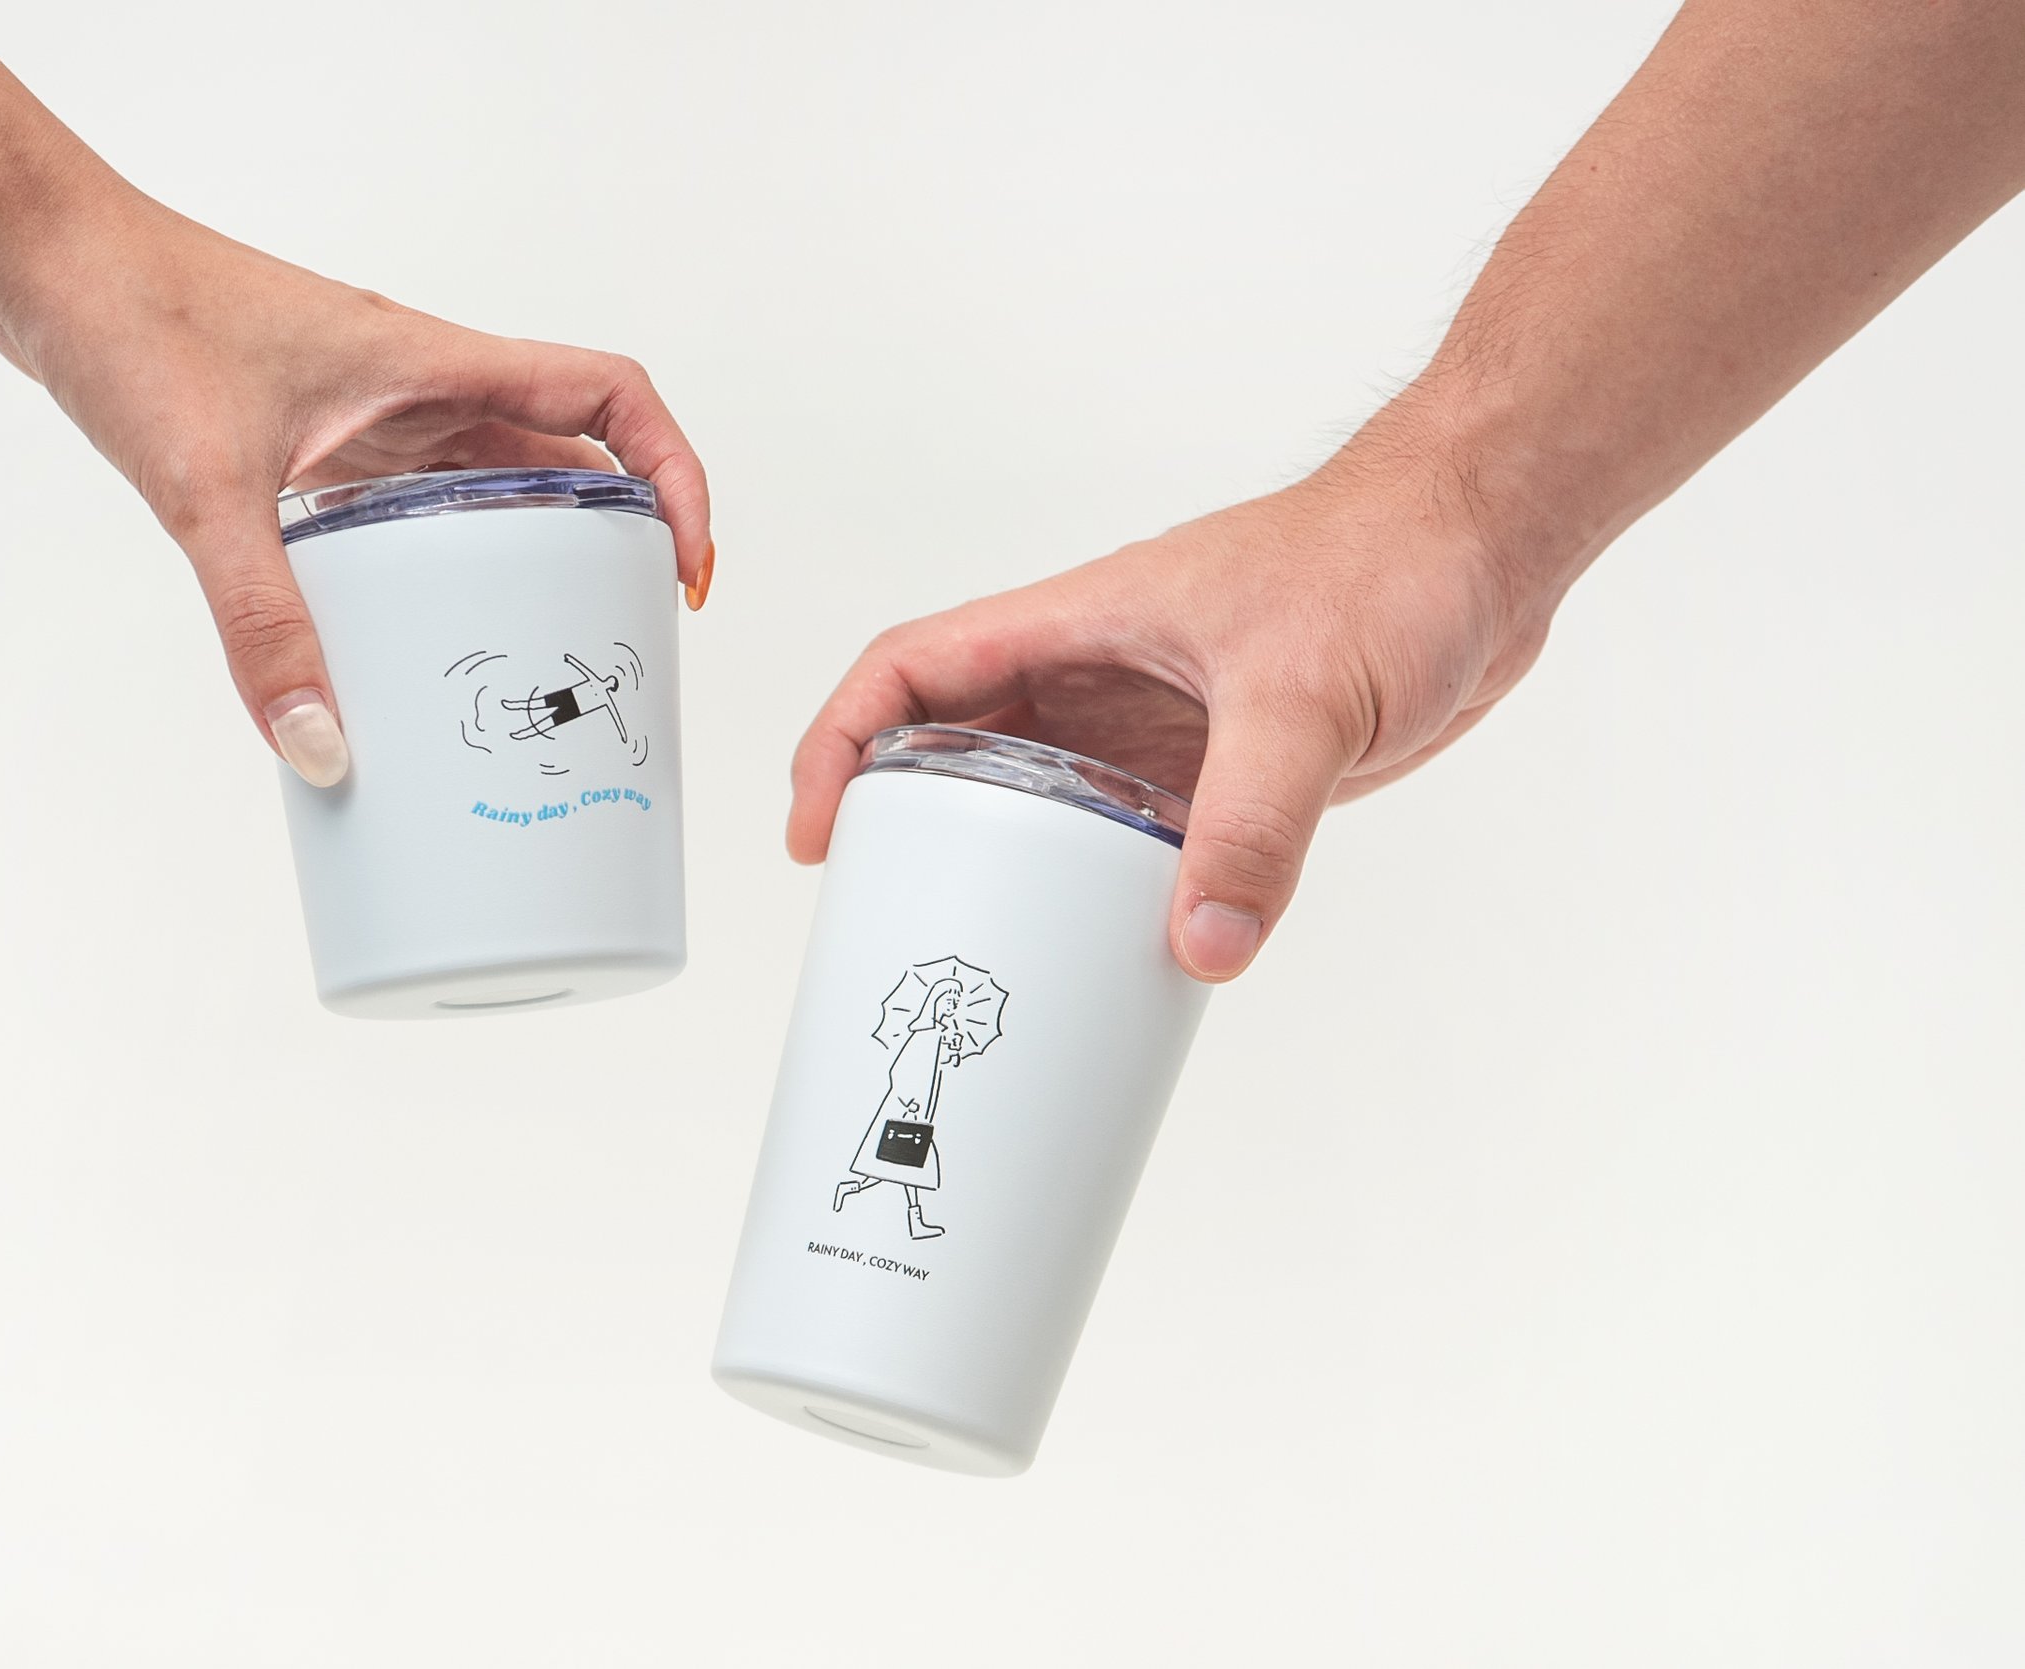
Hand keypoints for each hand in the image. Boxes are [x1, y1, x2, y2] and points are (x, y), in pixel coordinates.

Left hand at [0, 197, 712, 785]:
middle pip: (571, 455)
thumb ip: (261, 620)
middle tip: (626, 635)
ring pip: (497, 481)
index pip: (609, 397)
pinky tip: (417, 631)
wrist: (42, 262)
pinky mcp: (322, 438)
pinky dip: (443, 561)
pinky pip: (419, 502)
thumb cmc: (130, 318)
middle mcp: (421, 385)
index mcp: (435, 365)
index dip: (674, 473)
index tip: (684, 565)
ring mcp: (373, 411)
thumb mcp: (205, 485)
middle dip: (618, 540)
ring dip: (536, 553)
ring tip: (546, 650)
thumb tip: (322, 746)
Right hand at [787, 456, 1559, 981]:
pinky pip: (1137, 840)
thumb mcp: (1303, 693)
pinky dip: (1111, 896)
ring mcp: (1159, 725)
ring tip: (984, 960)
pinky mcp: (1225, 768)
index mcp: (1078, 624)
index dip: (843, 742)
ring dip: (1012, 873)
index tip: (817, 832)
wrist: (1491, 541)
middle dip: (909, 830)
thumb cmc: (1387, 557)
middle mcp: (1102, 677)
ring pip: (1048, 805)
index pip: (914, 670)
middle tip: (891, 925)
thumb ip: (1254, 819)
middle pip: (960, 750)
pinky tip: (1113, 954)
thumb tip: (1206, 945)